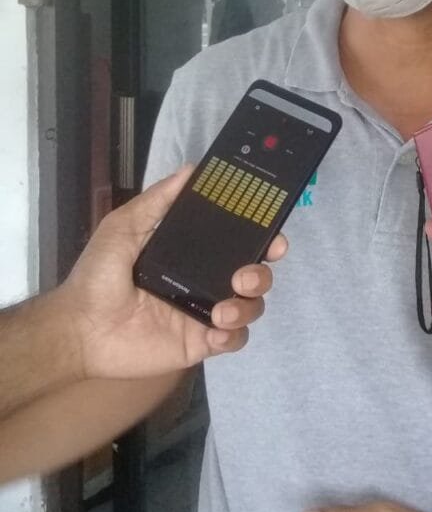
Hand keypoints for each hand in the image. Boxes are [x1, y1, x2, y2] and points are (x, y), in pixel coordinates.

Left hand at [58, 167, 287, 380]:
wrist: (79, 328)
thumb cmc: (98, 275)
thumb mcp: (123, 227)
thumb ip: (158, 200)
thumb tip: (191, 169)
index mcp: (192, 253)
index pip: (237, 242)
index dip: (261, 237)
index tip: (272, 235)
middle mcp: (204, 280)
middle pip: (254, 274)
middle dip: (262, 272)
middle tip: (246, 274)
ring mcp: (204, 313)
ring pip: (250, 307)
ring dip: (247, 305)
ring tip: (222, 309)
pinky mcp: (199, 342)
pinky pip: (233, 339)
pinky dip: (234, 334)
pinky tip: (217, 329)